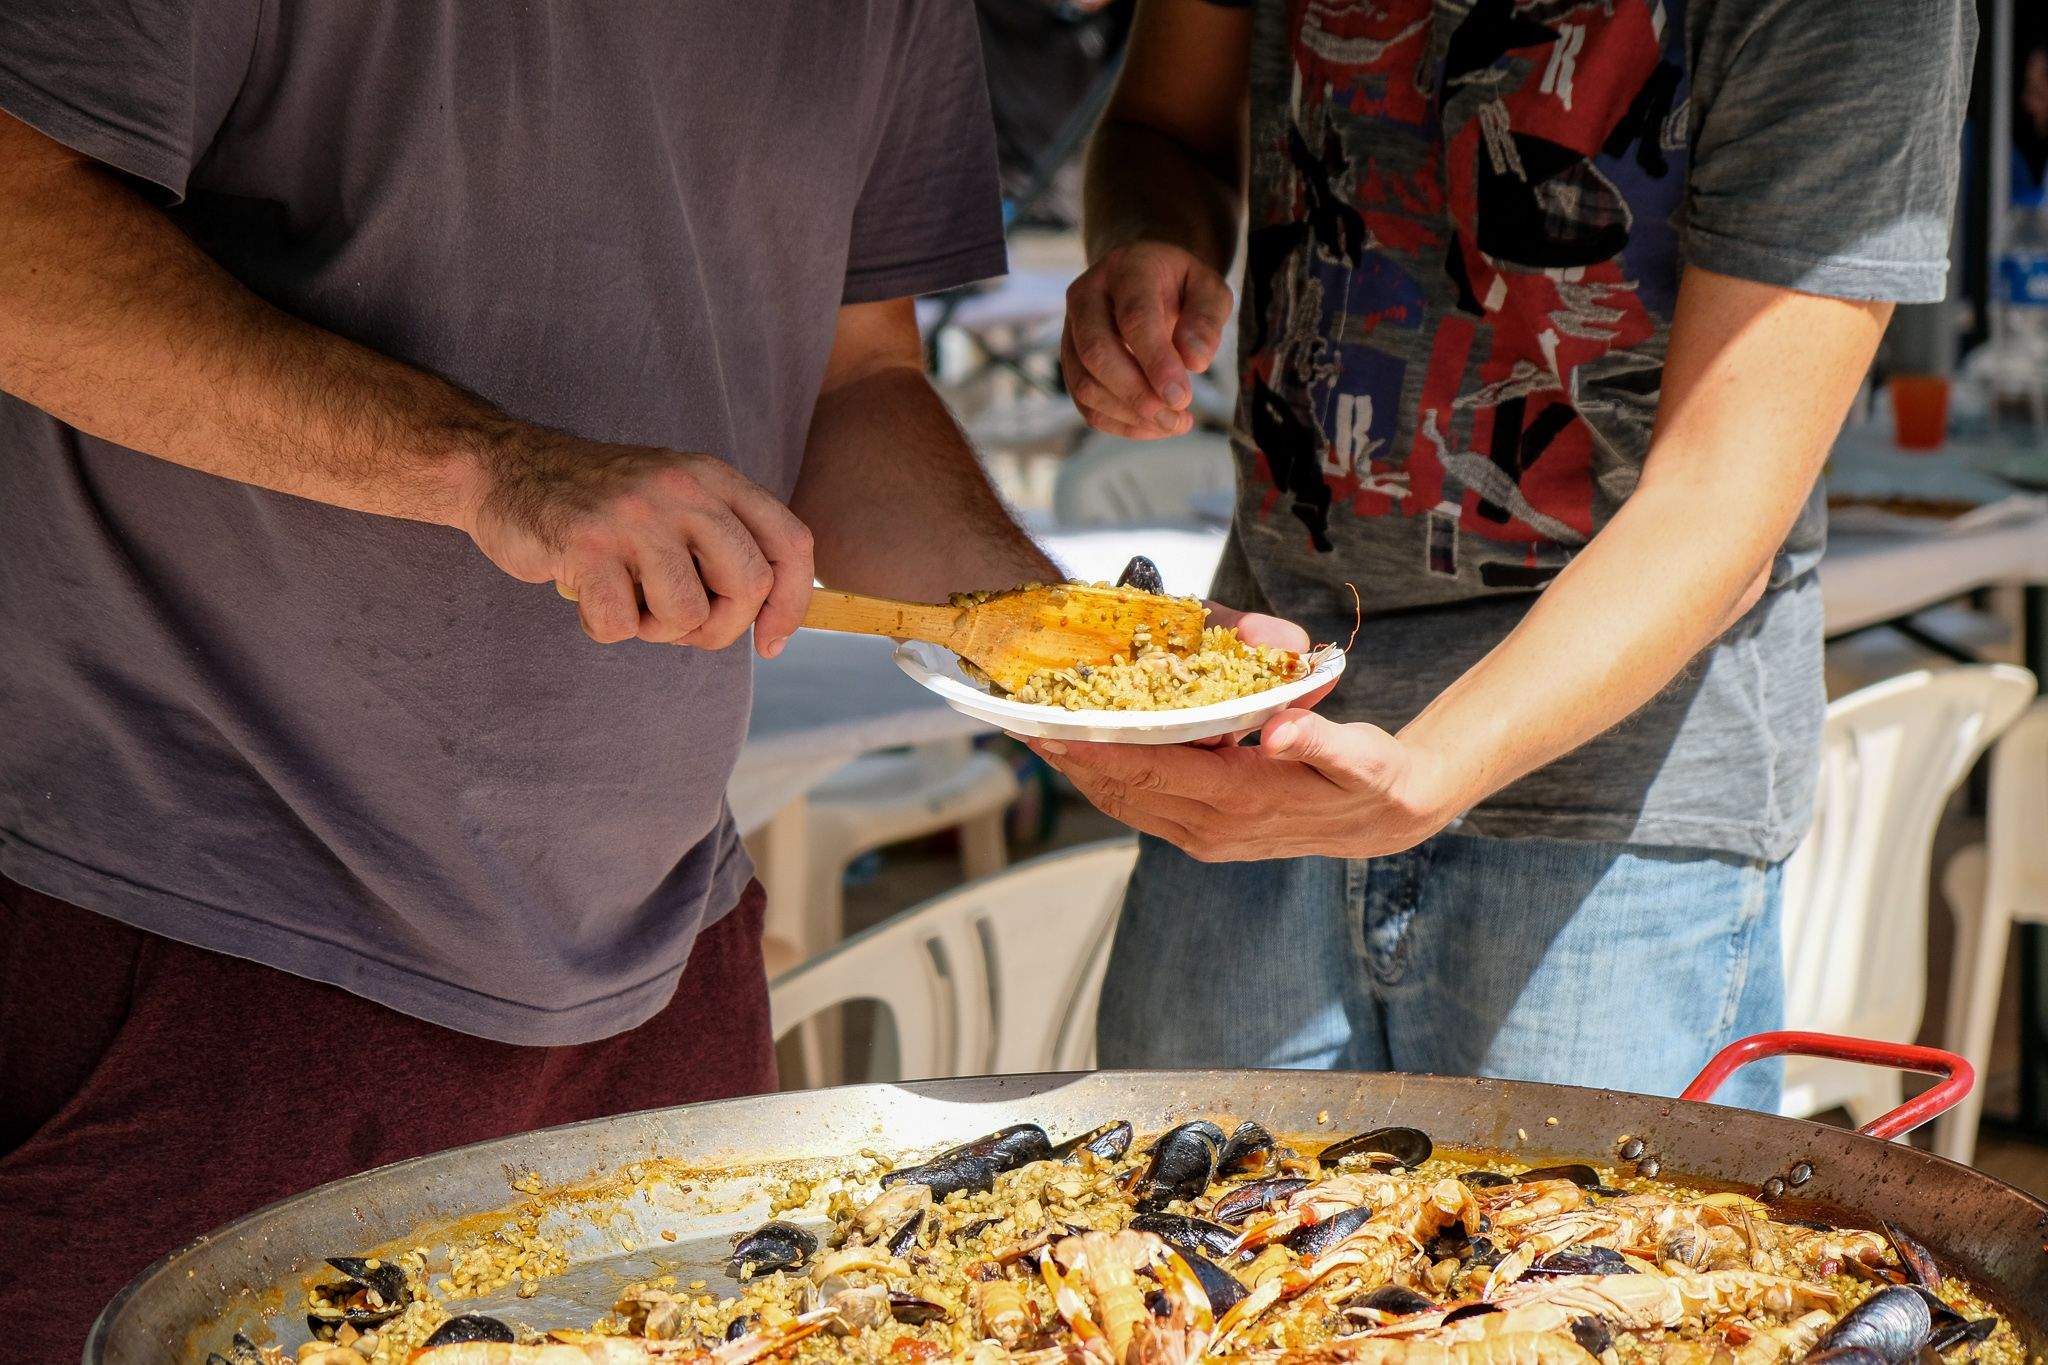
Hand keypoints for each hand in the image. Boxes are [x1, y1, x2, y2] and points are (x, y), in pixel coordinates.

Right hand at [460, 430, 814, 654]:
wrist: (506, 469)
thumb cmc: (602, 506)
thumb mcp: (676, 500)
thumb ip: (724, 543)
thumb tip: (775, 621)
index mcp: (713, 478)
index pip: (790, 544)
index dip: (792, 604)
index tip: (771, 642)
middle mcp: (682, 489)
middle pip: (749, 586)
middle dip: (721, 627)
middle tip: (681, 625)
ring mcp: (634, 515)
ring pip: (686, 613)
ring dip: (656, 629)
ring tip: (626, 599)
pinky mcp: (586, 545)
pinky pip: (620, 624)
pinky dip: (604, 627)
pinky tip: (586, 597)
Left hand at [1029, 715, 1463, 862]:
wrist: (1386, 819)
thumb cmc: (1370, 776)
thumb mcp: (1360, 756)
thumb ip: (1319, 741)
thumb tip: (1281, 731)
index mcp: (1243, 801)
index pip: (1157, 772)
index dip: (1102, 751)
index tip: (1055, 730)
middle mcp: (1215, 828)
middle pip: (1126, 791)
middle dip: (1074, 759)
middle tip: (1026, 723)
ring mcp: (1206, 837)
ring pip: (1127, 804)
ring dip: (1084, 772)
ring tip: (1041, 735)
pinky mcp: (1204, 835)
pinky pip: (1143, 808)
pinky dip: (1110, 781)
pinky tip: (1089, 755)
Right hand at [1061, 241, 1233, 439]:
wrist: (1145, 278)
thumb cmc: (1181, 286)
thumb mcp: (1208, 289)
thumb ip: (1207, 320)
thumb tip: (1195, 362)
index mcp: (1126, 269)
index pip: (1134, 318)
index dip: (1156, 361)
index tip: (1182, 398)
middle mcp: (1087, 296)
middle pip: (1097, 353)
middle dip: (1136, 394)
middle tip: (1176, 417)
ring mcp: (1071, 330)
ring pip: (1084, 384)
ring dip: (1128, 414)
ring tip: (1173, 424)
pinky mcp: (1070, 361)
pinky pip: (1084, 403)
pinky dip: (1119, 424)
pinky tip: (1153, 426)